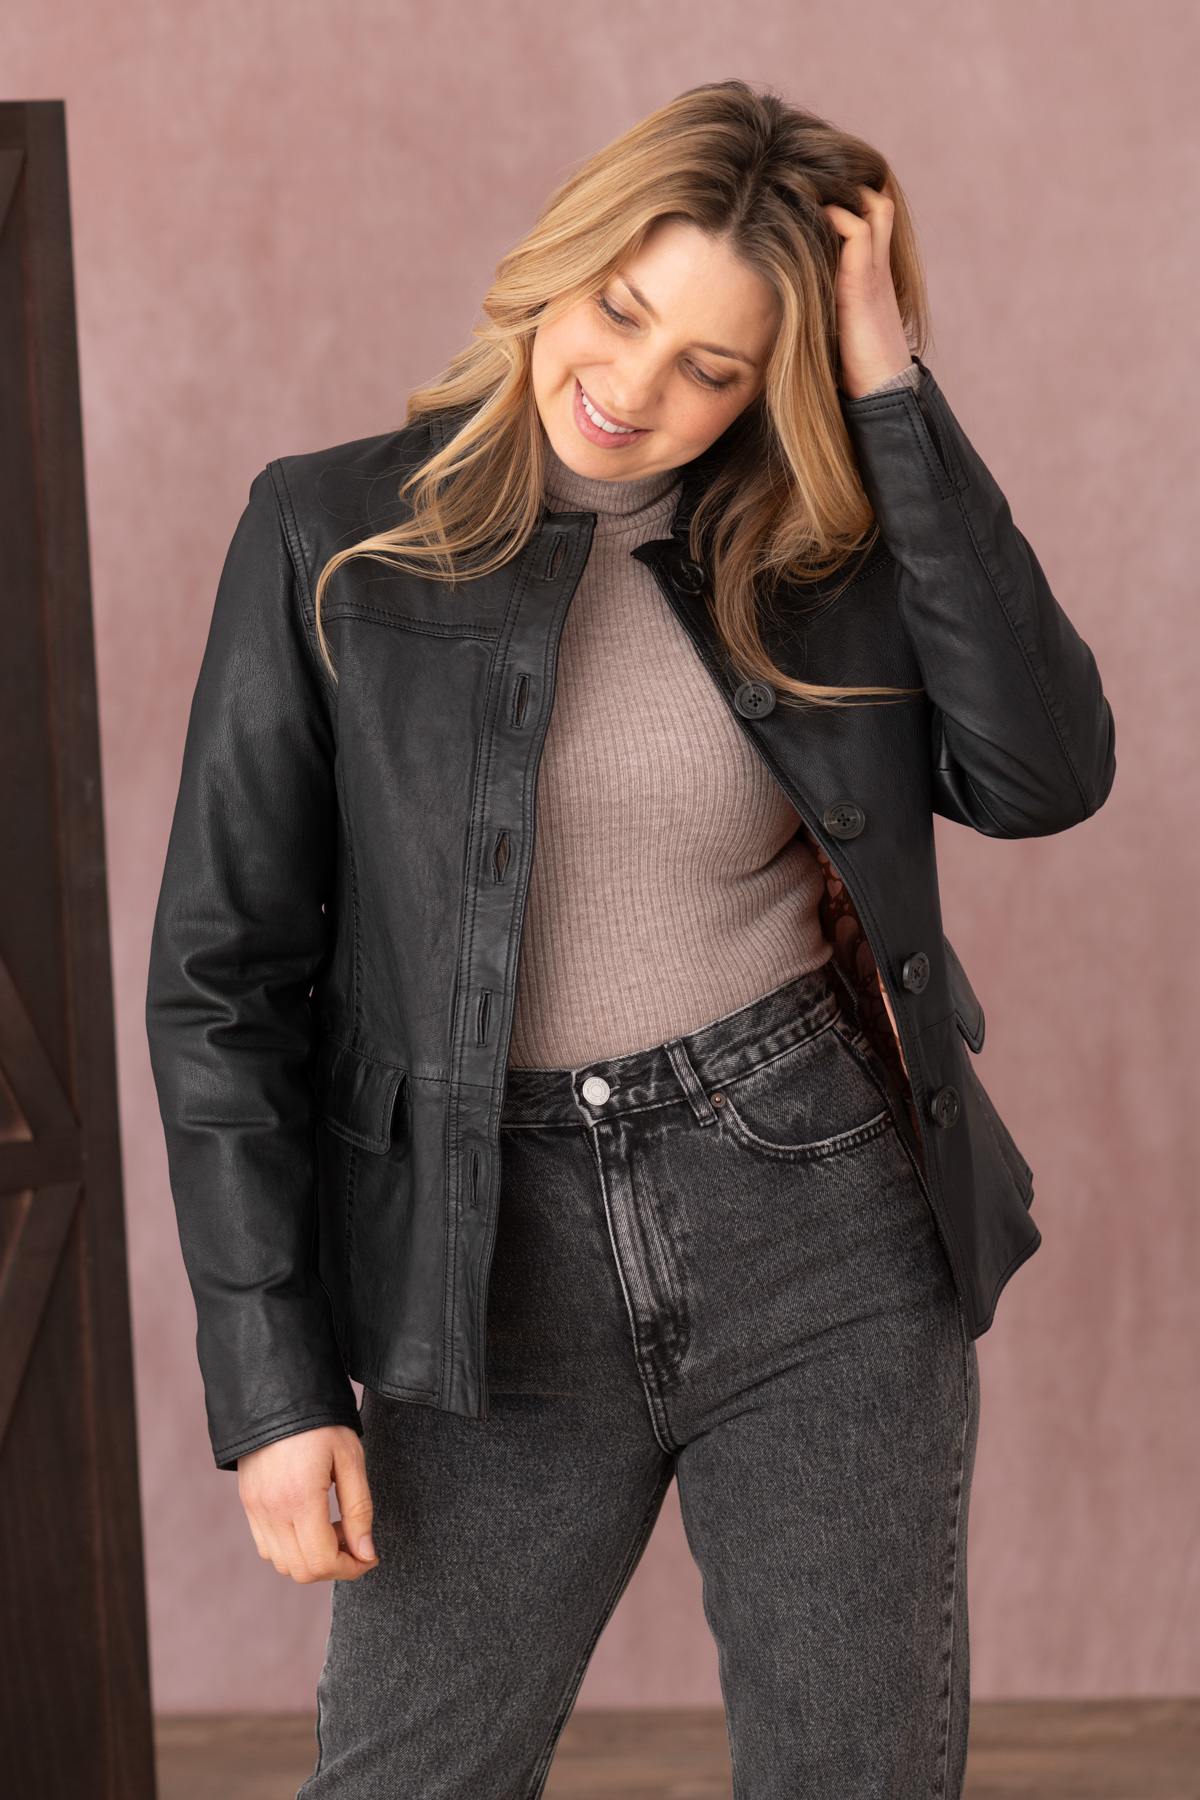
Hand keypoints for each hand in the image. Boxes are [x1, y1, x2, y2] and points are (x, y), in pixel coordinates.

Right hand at [238, 1423, 378, 1583]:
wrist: (278, 1393)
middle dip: (334, 1566)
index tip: (370, 1556)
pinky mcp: (248, 1504)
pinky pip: (267, 1547)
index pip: (322, 1561)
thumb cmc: (320, 1422)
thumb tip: (366, 1554)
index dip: (351, 1568)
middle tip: (354, 1539)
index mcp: (300, 1498)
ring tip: (333, 1527)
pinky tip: (310, 1523)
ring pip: (283, 1564)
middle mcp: (271, 1510)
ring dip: (312, 1559)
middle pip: (302, 1571)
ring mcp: (255, 1509)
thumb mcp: (350, 1459)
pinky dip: (291, 1549)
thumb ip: (360, 1510)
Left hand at [821, 185, 913, 399]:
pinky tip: (806, 223)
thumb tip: (773, 290)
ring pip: (873, 203)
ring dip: (840, 192)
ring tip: (803, 193)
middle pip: (875, 196)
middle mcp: (876, 262)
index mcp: (870, 270)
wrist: (878, 393)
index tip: (803, 191)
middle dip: (843, 182)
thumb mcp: (829, 320)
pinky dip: (833, 218)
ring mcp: (874, 270)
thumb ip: (815, 298)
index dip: (842, 194)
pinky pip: (857, 231)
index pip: (867, 212)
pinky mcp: (863, 285)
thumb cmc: (851, 367)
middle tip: (803, 181)